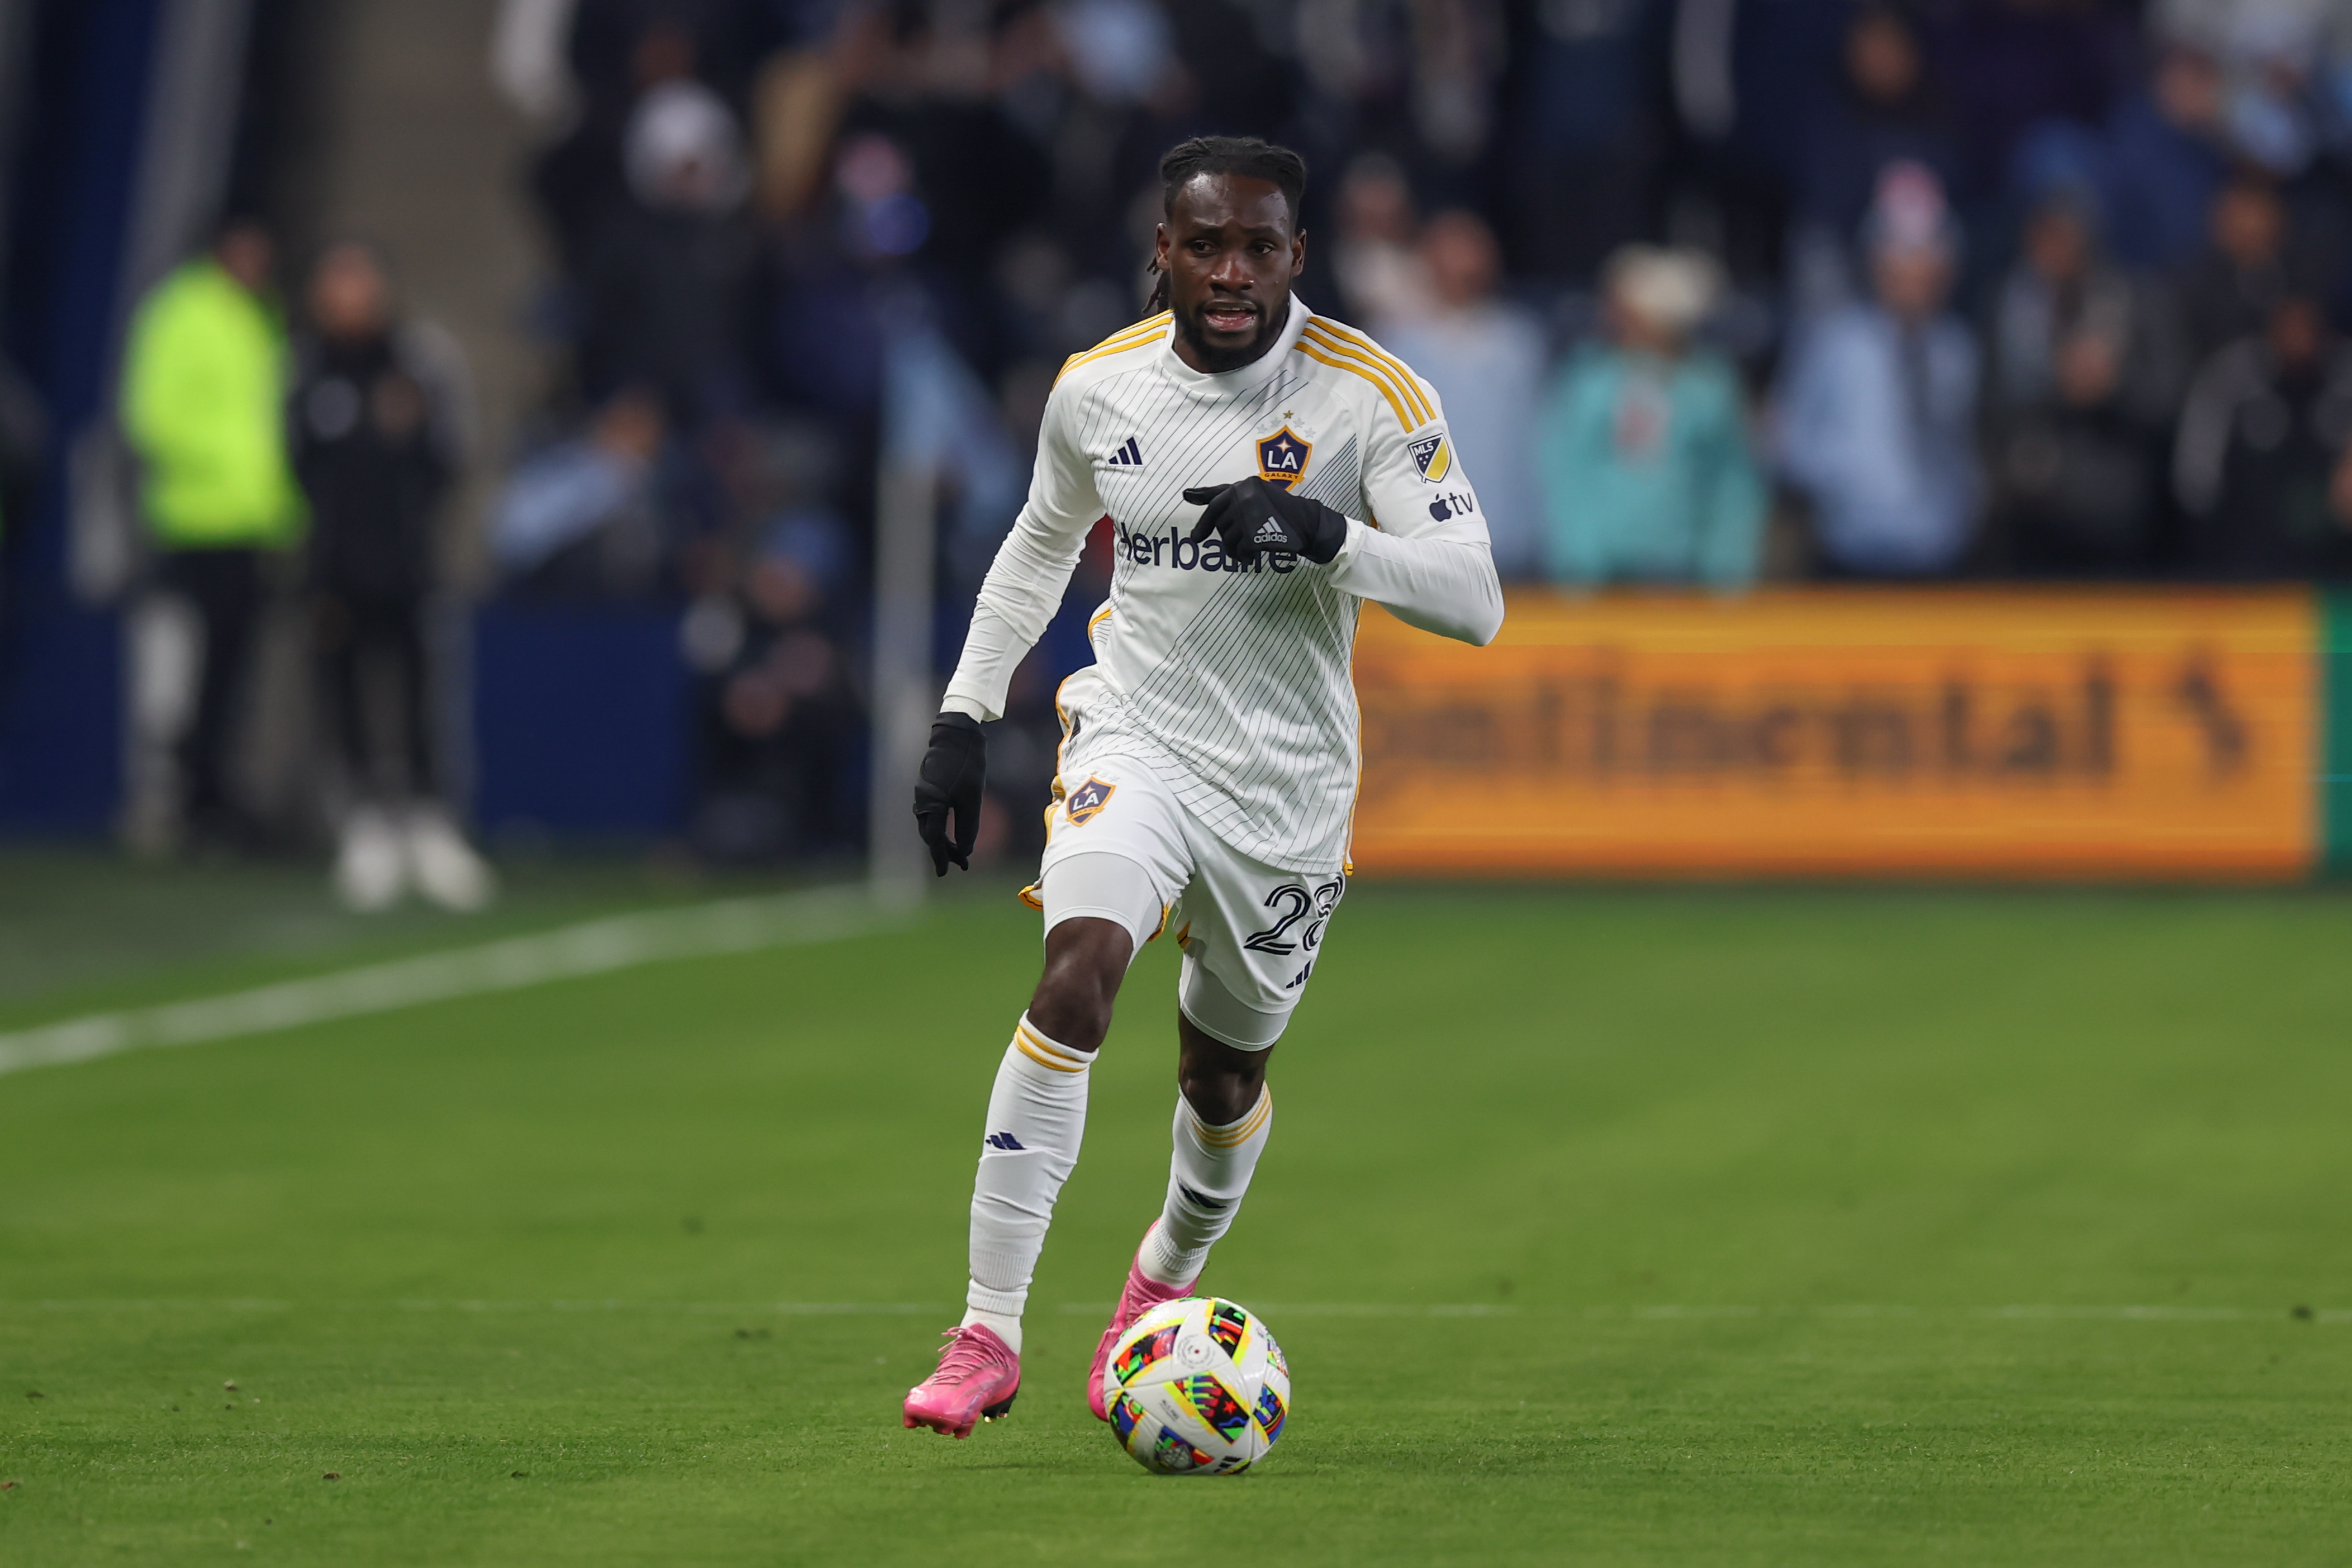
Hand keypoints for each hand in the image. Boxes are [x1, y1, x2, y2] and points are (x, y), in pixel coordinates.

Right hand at [913, 712, 985, 874]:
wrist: (957, 734)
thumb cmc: (967, 765)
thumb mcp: (972, 798)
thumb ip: (968, 826)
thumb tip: (966, 851)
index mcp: (932, 805)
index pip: (934, 840)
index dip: (941, 858)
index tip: (945, 873)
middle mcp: (922, 800)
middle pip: (930, 834)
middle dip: (944, 851)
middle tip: (960, 863)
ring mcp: (922, 792)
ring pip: (929, 824)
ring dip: (942, 839)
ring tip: (958, 850)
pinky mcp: (927, 786)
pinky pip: (930, 813)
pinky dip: (940, 825)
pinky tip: (950, 828)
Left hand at [1181, 476, 1348, 563]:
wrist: (1307, 523)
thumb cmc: (1281, 509)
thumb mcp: (1256, 493)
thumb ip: (1226, 495)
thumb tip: (1187, 495)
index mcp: (1242, 486)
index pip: (1215, 501)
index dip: (1203, 513)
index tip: (1191, 519)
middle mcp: (1242, 497)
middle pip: (1220, 524)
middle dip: (1228, 536)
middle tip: (1239, 543)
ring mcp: (1247, 516)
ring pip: (1228, 539)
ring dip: (1235, 549)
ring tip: (1246, 551)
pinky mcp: (1253, 535)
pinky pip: (1239, 550)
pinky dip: (1243, 556)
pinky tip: (1251, 557)